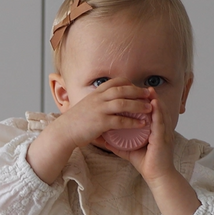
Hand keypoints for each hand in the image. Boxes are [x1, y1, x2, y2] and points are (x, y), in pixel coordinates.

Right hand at [27, 78, 151, 183]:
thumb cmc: (74, 122)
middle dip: (138, 91)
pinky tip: (141, 124)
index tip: (137, 86)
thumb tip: (107, 105)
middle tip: (149, 95)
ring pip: (123, 103)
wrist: (63, 132)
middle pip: (122, 90)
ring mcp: (99, 110)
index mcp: (95, 94)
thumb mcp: (86, 106)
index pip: (115, 82)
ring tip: (149, 108)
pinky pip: (120, 120)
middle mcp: (98, 98)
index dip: (128, 83)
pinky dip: (133, 122)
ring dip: (138, 105)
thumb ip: (97, 103)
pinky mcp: (100, 122)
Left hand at [113, 90, 200, 214]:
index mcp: (153, 129)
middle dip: (148, 97)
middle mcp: (160, 128)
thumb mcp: (128, 150)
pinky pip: (162, 122)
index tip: (134, 91)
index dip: (143, 101)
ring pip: (160, 112)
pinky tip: (153, 104)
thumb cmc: (145, 163)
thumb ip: (117, 143)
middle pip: (155, 108)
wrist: (157, 176)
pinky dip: (158, 112)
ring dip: (154, 100)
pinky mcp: (164, 138)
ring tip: (148, 90)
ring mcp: (163, 132)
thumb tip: (103, 139)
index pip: (149, 111)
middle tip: (141, 85)